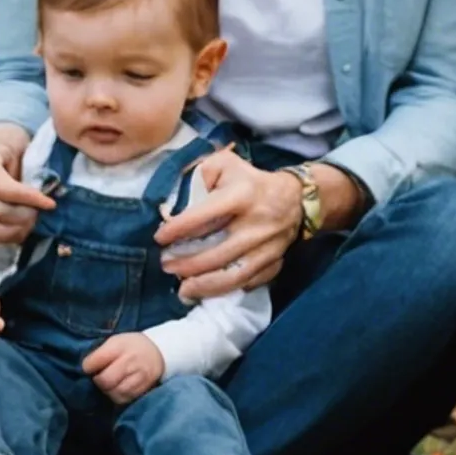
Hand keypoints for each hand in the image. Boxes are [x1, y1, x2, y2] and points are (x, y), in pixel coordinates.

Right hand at [0, 124, 50, 246]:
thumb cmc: (6, 150)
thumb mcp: (20, 148)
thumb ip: (30, 172)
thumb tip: (46, 203)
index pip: (2, 187)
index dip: (27, 198)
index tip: (49, 203)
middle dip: (23, 217)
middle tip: (38, 216)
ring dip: (12, 232)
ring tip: (28, 226)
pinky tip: (12, 236)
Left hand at [81, 332, 164, 402]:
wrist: (158, 352)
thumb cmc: (131, 345)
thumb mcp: (115, 341)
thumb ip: (100, 353)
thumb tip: (86, 368)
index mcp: (119, 346)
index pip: (96, 360)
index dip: (88, 366)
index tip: (89, 367)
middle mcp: (130, 362)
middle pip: (105, 380)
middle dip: (98, 381)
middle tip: (99, 377)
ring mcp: (138, 377)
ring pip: (115, 392)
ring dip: (107, 390)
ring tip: (109, 384)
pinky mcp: (143, 390)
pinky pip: (124, 399)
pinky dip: (117, 396)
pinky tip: (117, 389)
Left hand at [155, 148, 299, 300]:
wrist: (296, 198)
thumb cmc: (250, 181)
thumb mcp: (224, 164)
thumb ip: (198, 176)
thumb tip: (174, 204)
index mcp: (243, 195)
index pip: (205, 215)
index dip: (179, 228)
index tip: (159, 237)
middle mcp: (257, 224)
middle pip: (218, 253)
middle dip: (187, 264)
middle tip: (166, 265)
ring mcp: (269, 247)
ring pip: (235, 275)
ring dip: (205, 285)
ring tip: (182, 288)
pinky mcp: (275, 263)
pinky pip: (249, 282)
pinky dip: (227, 290)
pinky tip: (208, 290)